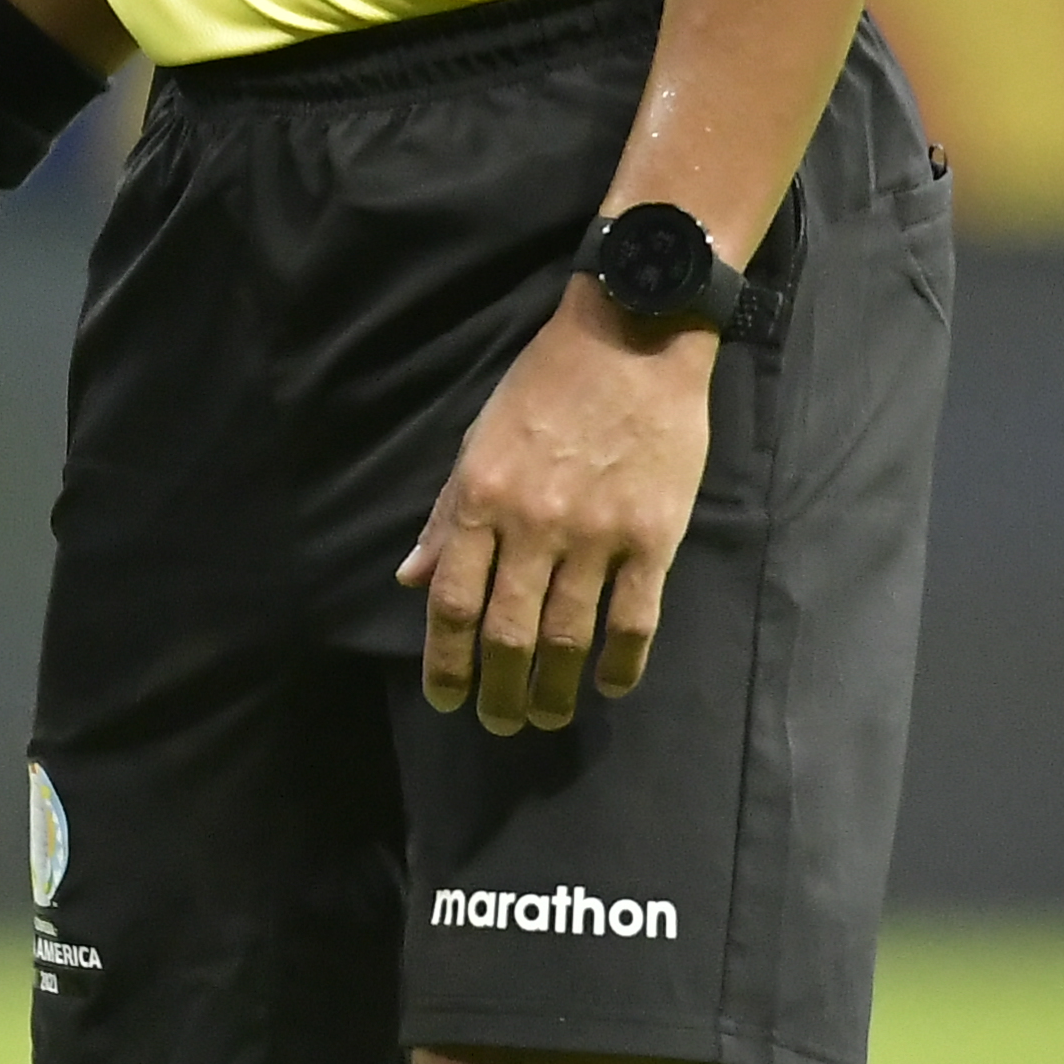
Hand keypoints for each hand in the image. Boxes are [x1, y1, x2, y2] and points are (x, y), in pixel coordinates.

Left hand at [399, 284, 716, 732]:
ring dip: (553, 689)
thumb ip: (448, 515)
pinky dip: (622, 663)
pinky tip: (611, 686)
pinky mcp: (653, 536)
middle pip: (507, 633)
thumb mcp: (478, 440)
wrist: (632, 339)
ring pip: (568, 637)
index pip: (453, 600)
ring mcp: (596, 533)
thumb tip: (411, 577)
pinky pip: (635, 619)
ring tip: (545, 715)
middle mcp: (533, 523)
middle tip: (499, 724)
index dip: (445, 661)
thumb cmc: (544, 387)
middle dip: (498, 692)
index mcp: (481, 497)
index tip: (446, 698)